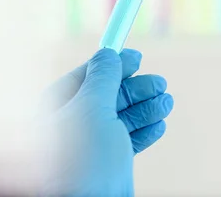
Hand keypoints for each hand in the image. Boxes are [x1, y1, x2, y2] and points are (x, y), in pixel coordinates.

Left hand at [38, 49, 172, 195]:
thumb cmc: (81, 162)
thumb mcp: (92, 108)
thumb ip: (103, 78)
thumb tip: (108, 54)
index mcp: (53, 112)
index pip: (83, 78)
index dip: (110, 65)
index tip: (136, 57)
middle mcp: (69, 128)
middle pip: (106, 97)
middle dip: (135, 89)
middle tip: (160, 82)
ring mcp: (88, 148)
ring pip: (120, 119)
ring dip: (146, 108)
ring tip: (167, 101)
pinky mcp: (106, 166)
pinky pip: (127, 141)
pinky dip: (145, 130)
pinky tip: (159, 123)